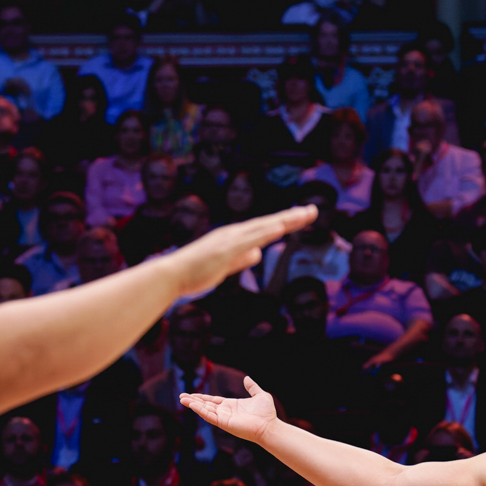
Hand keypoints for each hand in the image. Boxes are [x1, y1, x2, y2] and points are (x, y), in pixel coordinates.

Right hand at [162, 205, 316, 296]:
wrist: (172, 275)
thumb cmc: (194, 272)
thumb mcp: (225, 266)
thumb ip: (241, 259)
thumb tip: (257, 254)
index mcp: (234, 238)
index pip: (264, 228)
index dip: (284, 222)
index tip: (301, 218)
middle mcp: (233, 233)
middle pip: (268, 223)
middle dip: (291, 217)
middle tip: (313, 211)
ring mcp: (230, 239)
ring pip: (263, 227)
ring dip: (285, 220)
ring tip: (305, 214)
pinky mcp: (226, 248)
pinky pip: (251, 238)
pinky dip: (267, 231)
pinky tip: (281, 226)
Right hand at [180, 373, 278, 443]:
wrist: (269, 426)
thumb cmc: (266, 413)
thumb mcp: (260, 395)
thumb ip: (252, 387)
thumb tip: (247, 378)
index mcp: (231, 405)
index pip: (213, 401)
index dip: (202, 397)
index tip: (192, 394)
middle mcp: (225, 412)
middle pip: (206, 405)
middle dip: (193, 401)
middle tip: (181, 396)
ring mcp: (223, 418)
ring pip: (204, 410)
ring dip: (193, 405)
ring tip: (182, 399)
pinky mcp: (223, 423)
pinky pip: (209, 416)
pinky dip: (200, 410)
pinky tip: (192, 405)